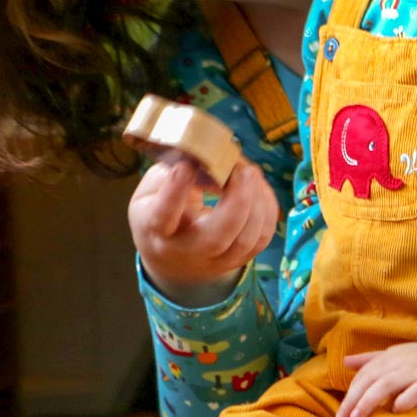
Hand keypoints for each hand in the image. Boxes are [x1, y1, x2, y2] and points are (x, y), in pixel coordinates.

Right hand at [129, 156, 279, 304]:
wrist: (173, 259)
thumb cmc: (159, 215)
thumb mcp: (149, 193)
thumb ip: (168, 173)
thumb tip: (200, 154)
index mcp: (157, 232)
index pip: (163, 217)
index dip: (175, 191)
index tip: (187, 165)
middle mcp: (187, 252)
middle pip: (216, 238)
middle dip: (237, 199)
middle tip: (241, 168)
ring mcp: (217, 261)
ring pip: (246, 239)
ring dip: (257, 200)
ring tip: (249, 172)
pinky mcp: (240, 259)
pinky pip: (263, 236)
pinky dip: (267, 207)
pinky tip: (258, 186)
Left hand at [335, 343, 416, 416]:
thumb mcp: (394, 355)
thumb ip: (370, 359)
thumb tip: (345, 362)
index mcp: (389, 357)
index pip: (364, 374)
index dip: (350, 393)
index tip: (340, 414)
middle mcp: (399, 363)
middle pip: (371, 380)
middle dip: (354, 400)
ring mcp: (415, 373)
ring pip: (387, 385)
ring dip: (370, 401)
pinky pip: (415, 391)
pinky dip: (404, 400)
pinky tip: (395, 411)